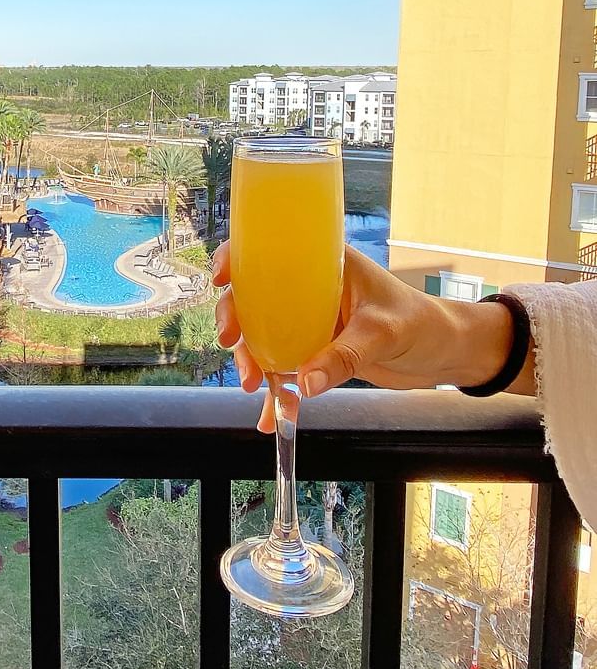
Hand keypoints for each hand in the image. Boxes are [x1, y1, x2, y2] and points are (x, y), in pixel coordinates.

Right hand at [213, 241, 525, 428]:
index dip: (238, 259)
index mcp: (325, 263)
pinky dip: (276, 393)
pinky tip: (268, 417)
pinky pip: (286, 368)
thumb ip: (345, 357)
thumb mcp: (384, 333)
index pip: (270, 250)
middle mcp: (309, 288)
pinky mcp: (316, 351)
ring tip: (254, 386)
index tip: (222, 279)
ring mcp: (309, 321)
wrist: (445, 353)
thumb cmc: (422, 323)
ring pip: (263, 335)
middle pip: (255, 297)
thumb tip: (304, 383)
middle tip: (232, 345)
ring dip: (251, 359)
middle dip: (236, 321)